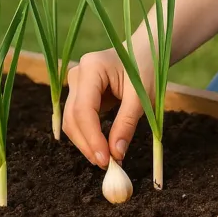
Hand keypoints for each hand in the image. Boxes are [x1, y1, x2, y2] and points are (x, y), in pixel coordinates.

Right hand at [62, 47, 153, 167]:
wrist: (144, 51)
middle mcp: (77, 74)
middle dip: (88, 144)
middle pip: (73, 118)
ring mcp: (75, 84)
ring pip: (71, 122)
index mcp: (92, 67)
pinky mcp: (79, 94)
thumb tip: (116, 154)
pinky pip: (78, 120)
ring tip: (107, 160)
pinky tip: (103, 148)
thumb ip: (127, 123)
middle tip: (107, 165)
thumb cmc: (145, 67)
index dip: (92, 138)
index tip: (106, 159)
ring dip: (86, 144)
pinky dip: (88, 136)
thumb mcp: (142, 96)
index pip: (84, 109)